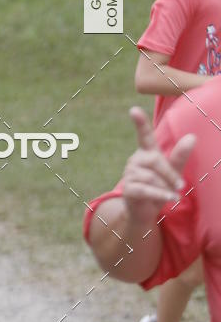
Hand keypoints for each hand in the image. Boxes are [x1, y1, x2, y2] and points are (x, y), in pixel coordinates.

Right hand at [122, 107, 195, 226]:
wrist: (144, 211)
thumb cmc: (159, 187)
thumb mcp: (172, 171)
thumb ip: (180, 155)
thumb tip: (192, 136)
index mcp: (146, 152)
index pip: (144, 135)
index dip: (140, 122)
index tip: (134, 110)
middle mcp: (136, 160)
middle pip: (155, 160)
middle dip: (170, 173)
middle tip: (181, 186)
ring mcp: (129, 174)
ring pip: (151, 177)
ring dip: (165, 187)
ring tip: (170, 195)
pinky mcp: (128, 189)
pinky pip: (146, 189)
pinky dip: (160, 194)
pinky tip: (170, 198)